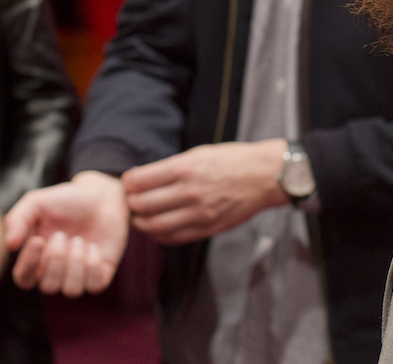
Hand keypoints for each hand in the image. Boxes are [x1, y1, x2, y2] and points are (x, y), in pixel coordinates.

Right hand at [4, 171, 127, 295]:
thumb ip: (18, 219)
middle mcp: (55, 271)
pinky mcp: (100, 275)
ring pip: (71, 290)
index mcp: (36, 258)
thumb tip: (9, 244)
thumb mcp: (36, 202)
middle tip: (61, 235)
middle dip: (55, 260)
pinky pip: (94, 285)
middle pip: (48, 287)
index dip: (29, 265)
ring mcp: (78, 275)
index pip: (24, 278)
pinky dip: (93, 265)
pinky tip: (93, 246)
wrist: (101, 196)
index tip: (38, 241)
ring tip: (79, 239)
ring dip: (75, 262)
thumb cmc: (65, 200)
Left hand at [120, 139, 288, 244]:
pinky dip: (159, 235)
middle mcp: (190, 191)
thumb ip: (170, 168)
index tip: (128, 183)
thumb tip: (141, 179)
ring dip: (141, 223)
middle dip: (130, 205)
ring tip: (139, 217)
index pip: (140, 180)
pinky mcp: (208, 228)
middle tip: (130, 202)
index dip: (127, 183)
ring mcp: (199, 213)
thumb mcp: (198, 153)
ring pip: (155, 226)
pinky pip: (174, 237)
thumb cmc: (231, 160)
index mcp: (185, 167)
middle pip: (143, 205)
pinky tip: (156, 228)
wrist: (264, 176)